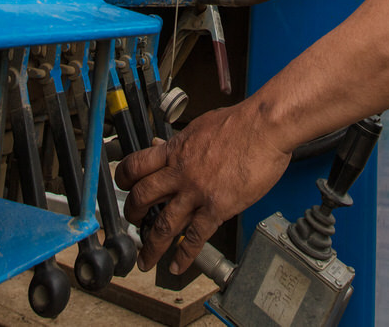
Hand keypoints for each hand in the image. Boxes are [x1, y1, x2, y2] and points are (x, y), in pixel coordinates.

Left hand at [114, 103, 290, 272]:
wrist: (265, 128)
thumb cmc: (241, 123)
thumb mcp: (201, 126)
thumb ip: (180, 142)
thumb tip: (163, 145)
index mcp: (176, 150)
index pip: (136, 166)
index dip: (124, 179)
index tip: (123, 187)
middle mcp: (180, 172)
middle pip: (142, 197)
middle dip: (131, 214)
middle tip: (132, 222)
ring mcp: (197, 192)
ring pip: (163, 224)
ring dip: (151, 246)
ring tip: (146, 259)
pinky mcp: (217, 207)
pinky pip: (195, 237)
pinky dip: (184, 255)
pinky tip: (178, 265)